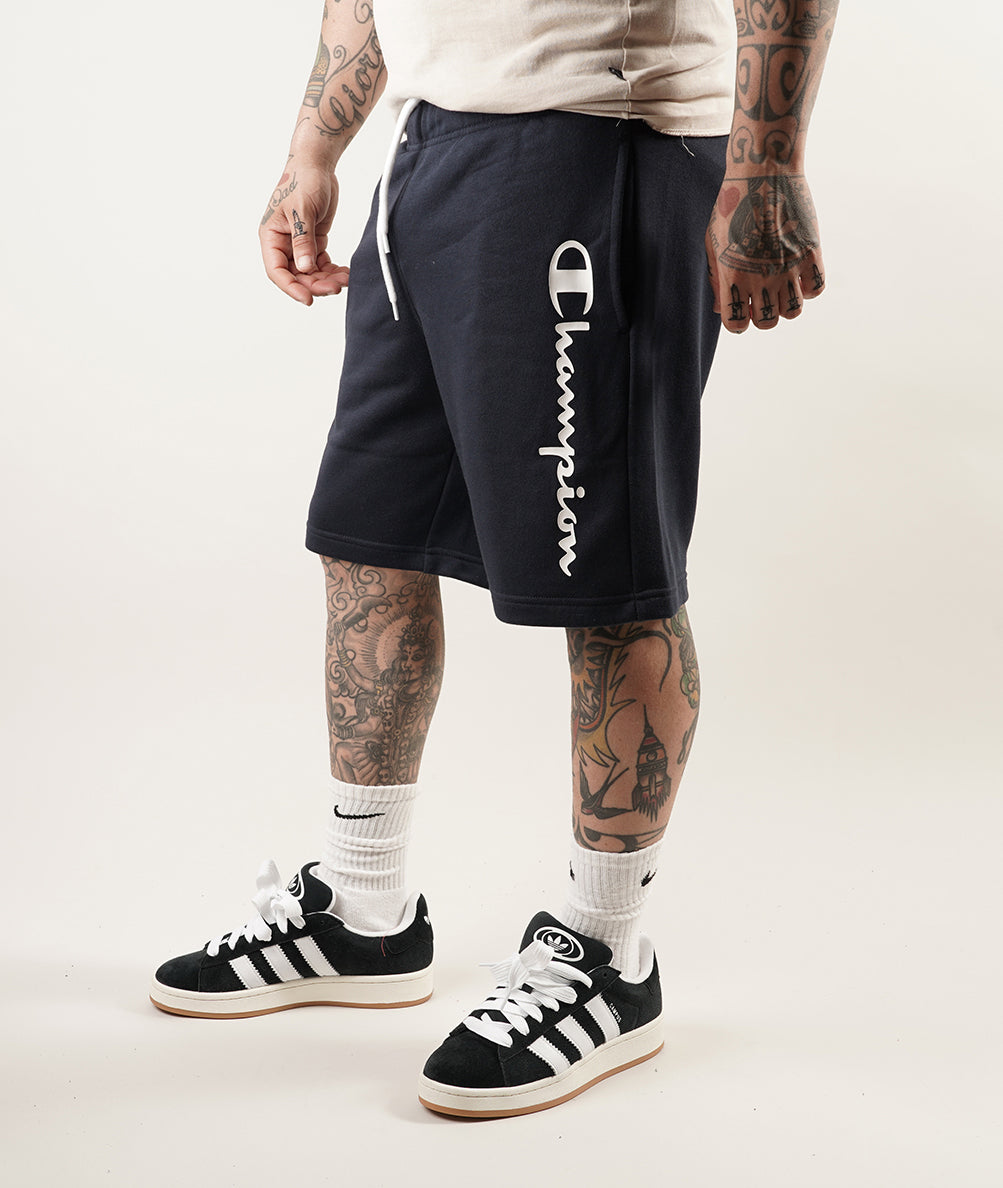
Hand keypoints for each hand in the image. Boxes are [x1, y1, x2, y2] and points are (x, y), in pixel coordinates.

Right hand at [258, 162, 349, 305]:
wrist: (317, 165)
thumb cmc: (303, 180)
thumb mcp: (302, 210)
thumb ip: (303, 240)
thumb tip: (304, 268)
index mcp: (271, 236)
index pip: (277, 270)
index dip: (291, 287)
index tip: (308, 299)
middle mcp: (283, 244)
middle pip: (296, 275)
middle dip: (316, 284)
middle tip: (336, 288)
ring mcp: (299, 244)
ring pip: (311, 273)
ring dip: (327, 280)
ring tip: (345, 279)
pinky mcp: (314, 242)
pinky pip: (322, 264)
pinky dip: (333, 271)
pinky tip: (345, 273)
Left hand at [705, 172, 825, 333]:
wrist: (763, 172)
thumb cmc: (732, 205)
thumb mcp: (713, 241)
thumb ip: (716, 278)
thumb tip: (719, 308)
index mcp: (732, 277)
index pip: (736, 325)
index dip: (739, 320)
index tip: (742, 308)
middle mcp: (760, 278)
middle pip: (767, 323)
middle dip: (764, 315)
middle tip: (764, 297)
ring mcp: (787, 267)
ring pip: (793, 312)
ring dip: (787, 304)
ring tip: (782, 285)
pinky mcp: (810, 252)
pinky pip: (816, 289)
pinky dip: (809, 287)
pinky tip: (800, 272)